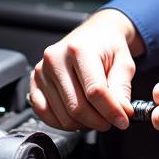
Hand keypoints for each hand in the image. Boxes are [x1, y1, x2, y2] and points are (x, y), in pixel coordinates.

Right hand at [29, 9, 144, 131]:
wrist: (95, 34)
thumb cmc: (107, 47)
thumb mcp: (124, 63)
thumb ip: (122, 88)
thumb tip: (121, 113)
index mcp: (79, 49)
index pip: (94, 91)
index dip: (111, 111)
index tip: (123, 120)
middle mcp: (56, 59)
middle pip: (77, 107)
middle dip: (98, 121)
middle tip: (111, 120)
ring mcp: (42, 71)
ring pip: (63, 115)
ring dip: (83, 124)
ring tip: (96, 115)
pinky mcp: (34, 82)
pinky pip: (44, 114)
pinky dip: (63, 123)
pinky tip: (77, 117)